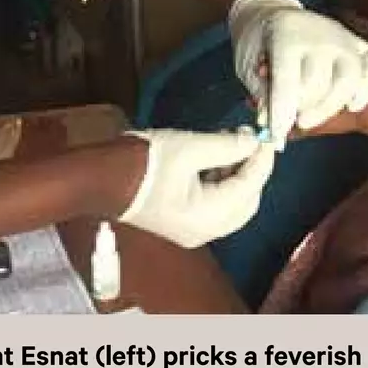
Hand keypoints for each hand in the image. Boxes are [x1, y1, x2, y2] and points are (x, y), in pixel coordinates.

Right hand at [118, 127, 276, 248]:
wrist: (100, 180)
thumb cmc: (143, 162)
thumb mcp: (189, 147)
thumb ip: (227, 146)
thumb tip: (255, 141)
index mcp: (207, 216)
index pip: (250, 187)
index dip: (262, 160)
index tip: (266, 135)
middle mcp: (205, 232)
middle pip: (246, 203)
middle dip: (251, 172)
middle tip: (249, 140)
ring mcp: (193, 232)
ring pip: (233, 207)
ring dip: (237, 178)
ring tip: (230, 145)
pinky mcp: (183, 226)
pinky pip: (216, 209)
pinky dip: (222, 187)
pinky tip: (215, 163)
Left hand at [227, 0, 367, 141]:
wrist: (270, 11)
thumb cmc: (256, 42)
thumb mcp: (247, 64)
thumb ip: (262, 92)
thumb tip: (274, 123)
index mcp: (287, 33)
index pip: (288, 81)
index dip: (281, 113)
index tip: (275, 135)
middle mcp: (321, 34)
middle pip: (318, 84)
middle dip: (300, 110)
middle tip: (286, 119)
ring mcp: (344, 37)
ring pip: (349, 80)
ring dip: (329, 107)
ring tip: (309, 118)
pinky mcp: (359, 43)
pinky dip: (367, 90)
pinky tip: (352, 105)